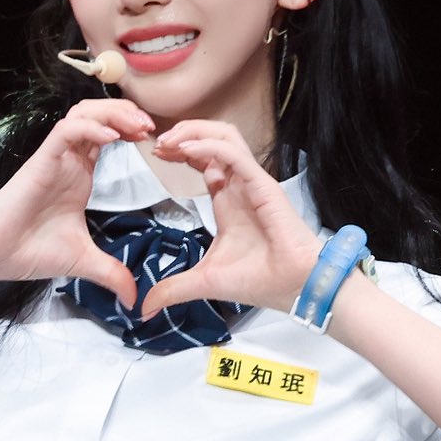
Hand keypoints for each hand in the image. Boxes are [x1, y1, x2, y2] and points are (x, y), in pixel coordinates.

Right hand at [0, 99, 155, 304]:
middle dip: (128, 114)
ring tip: (136, 127)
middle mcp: (68, 160)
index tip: (155, 143)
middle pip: (99, 114)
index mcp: (79, 174)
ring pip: (84, 113)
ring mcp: (55, 158)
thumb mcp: (83, 263)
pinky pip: (67, 131)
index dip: (132, 130)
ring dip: (113, 114)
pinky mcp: (41, 160)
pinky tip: (111, 138)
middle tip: (151, 128)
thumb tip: (134, 300)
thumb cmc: (28, 251)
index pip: (108, 134)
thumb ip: (111, 275)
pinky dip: (90, 128)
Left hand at [139, 122, 320, 318]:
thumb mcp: (204, 283)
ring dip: (194, 132)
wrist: (295, 288)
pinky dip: (209, 147)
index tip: (156, 155)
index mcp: (228, 200)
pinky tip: (187, 151)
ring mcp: (252, 182)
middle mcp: (240, 186)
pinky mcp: (263, 185)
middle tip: (157, 143)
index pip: (203, 160)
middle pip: (212, 138)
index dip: (179, 151)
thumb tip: (145, 308)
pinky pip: (235, 154)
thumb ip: (173, 289)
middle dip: (182, 134)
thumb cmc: (262, 280)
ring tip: (169, 141)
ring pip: (226, 136)